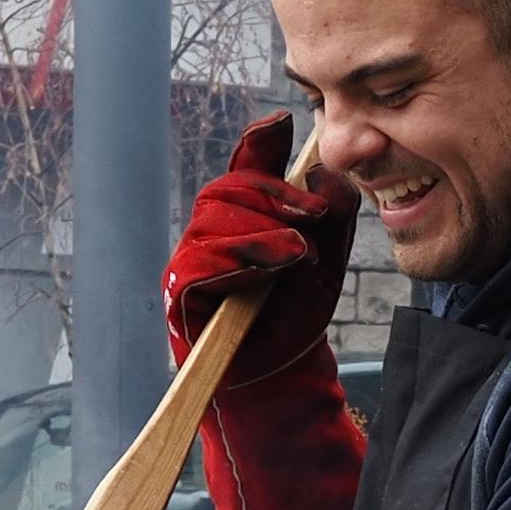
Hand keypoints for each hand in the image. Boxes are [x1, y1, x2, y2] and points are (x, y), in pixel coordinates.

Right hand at [168, 116, 367, 509]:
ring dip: (262, 226)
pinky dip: (239, 256)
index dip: (258, 147)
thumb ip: (326, 217)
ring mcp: (189, 268)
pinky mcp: (180, 300)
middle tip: (313, 213)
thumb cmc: (295, 323)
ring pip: (212, 220)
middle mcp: (206, 238)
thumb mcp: (324, 262)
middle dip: (273, 194)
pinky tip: (276, 262)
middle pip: (226, 189)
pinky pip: (199, 263)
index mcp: (237, 223)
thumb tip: (330, 168)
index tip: (283, 122)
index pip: (241, 172)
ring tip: (299, 250)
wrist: (280, 387)